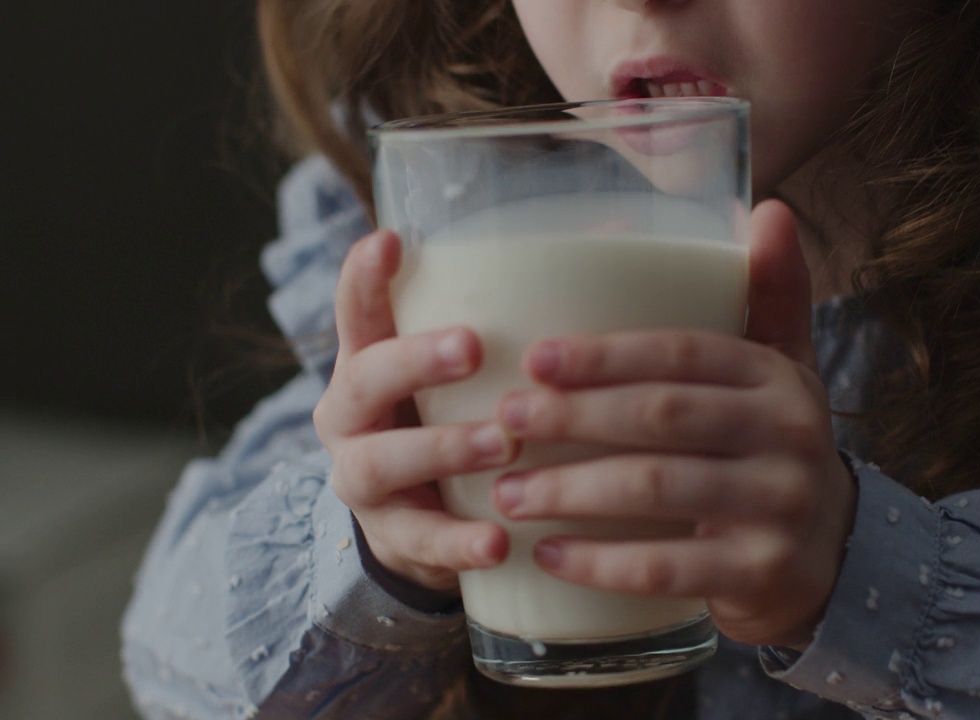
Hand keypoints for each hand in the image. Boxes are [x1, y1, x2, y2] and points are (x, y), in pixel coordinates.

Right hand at [313, 230, 515, 593]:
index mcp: (371, 358)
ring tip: (500, 446)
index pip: (358, 308)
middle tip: (472, 347)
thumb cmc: (463, 415)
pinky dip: (459, 543)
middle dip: (415, 359)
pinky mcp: (393, 539)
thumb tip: (620, 227)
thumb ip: (525, 308)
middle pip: (364, 377)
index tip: (390, 241)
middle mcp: (352, 414)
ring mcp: (362, 479)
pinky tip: (500, 542)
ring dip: (441, 448)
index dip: (365, 275)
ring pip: (381, 462)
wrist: (428, 523)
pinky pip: (420, 541)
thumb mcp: (475, 368)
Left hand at [490, 201, 857, 648]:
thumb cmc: (774, 449)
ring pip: (655, 490)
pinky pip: (665, 568)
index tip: (534, 359)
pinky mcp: (762, 571)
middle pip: (660, 415)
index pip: (681, 353)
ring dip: (570, 490)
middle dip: (572, 417)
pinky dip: (598, 563)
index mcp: (777, 376)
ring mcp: (780, 506)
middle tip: (505, 421)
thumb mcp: (782, 371)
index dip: (604, 355)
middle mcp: (788, 434)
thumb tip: (767, 207)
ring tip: (507, 492)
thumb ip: (769, 295)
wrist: (830, 557)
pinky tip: (546, 555)